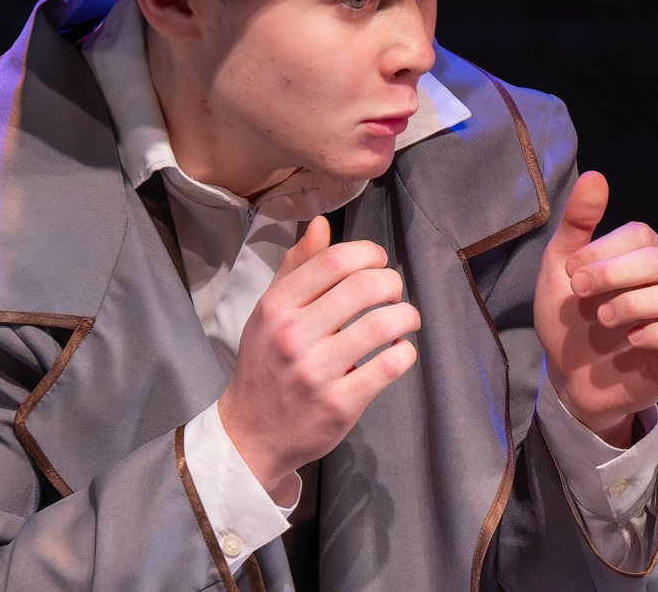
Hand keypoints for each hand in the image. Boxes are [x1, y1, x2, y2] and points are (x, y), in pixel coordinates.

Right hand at [217, 216, 420, 502]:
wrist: (250, 433)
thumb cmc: (266, 363)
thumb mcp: (270, 311)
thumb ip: (297, 267)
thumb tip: (321, 224)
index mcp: (276, 307)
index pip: (334, 260)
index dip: (369, 253)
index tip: (378, 262)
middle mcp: (293, 336)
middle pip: (365, 287)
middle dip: (392, 282)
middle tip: (394, 292)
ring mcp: (316, 372)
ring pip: (383, 324)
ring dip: (406, 315)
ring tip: (405, 318)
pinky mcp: (339, 404)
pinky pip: (391, 365)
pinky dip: (405, 351)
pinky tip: (399, 350)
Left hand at [534, 172, 657, 446]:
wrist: (570, 378)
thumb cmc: (570, 319)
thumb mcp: (561, 269)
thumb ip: (577, 223)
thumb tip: (596, 175)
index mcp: (647, 254)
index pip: (641, 235)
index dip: (604, 250)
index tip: (571, 272)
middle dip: (612, 274)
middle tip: (579, 292)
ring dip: (631, 304)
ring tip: (602, 319)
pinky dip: (654, 335)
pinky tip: (629, 341)